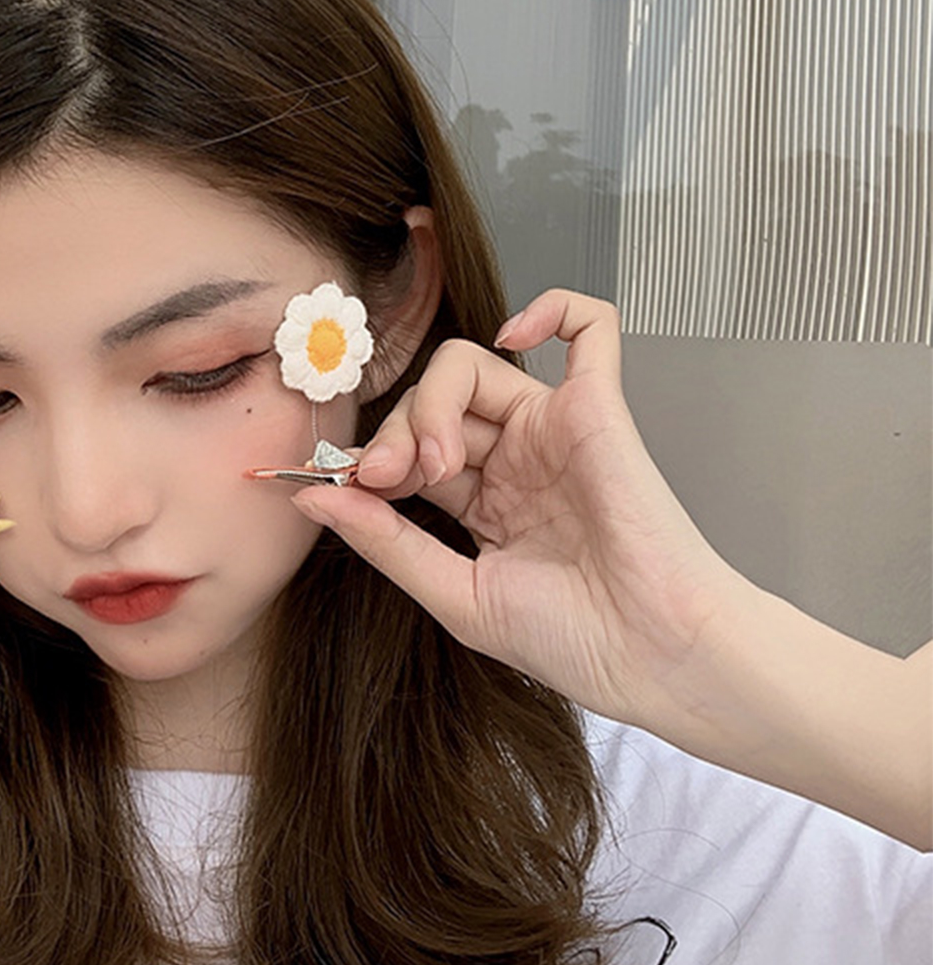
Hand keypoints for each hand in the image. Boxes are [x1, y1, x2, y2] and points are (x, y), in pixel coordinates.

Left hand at [295, 290, 732, 730]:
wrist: (653, 656)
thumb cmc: (573, 641)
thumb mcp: (455, 594)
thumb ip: (385, 543)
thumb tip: (310, 499)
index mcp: (483, 502)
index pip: (406, 449)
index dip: (370, 460)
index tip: (346, 490)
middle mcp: (514, 459)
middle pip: (429, 403)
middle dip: (393, 434)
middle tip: (384, 479)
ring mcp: (554, 430)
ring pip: (472, 365)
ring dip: (433, 401)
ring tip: (433, 461)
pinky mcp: (598, 409)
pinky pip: (591, 328)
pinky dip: (555, 308)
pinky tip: (516, 332)